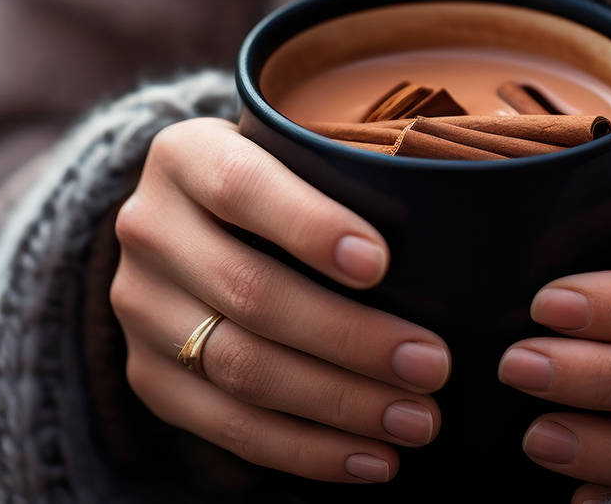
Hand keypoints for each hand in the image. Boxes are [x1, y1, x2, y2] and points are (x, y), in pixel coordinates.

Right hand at [111, 118, 449, 483]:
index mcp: (186, 155)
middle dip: (351, 338)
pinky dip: (305, 450)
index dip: (310, 227)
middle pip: (250, 292)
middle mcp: (149, 228)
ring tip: (417, 420)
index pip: (243, 189)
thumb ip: (351, 173)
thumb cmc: (282, 184)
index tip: (382, 265)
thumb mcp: (297, 153)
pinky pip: (226, 426)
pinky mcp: (148, 376)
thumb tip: (470, 216)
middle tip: (433, 365)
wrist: (189, 225)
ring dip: (339, 404)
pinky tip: (370, 458)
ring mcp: (140, 307)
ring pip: (241, 368)